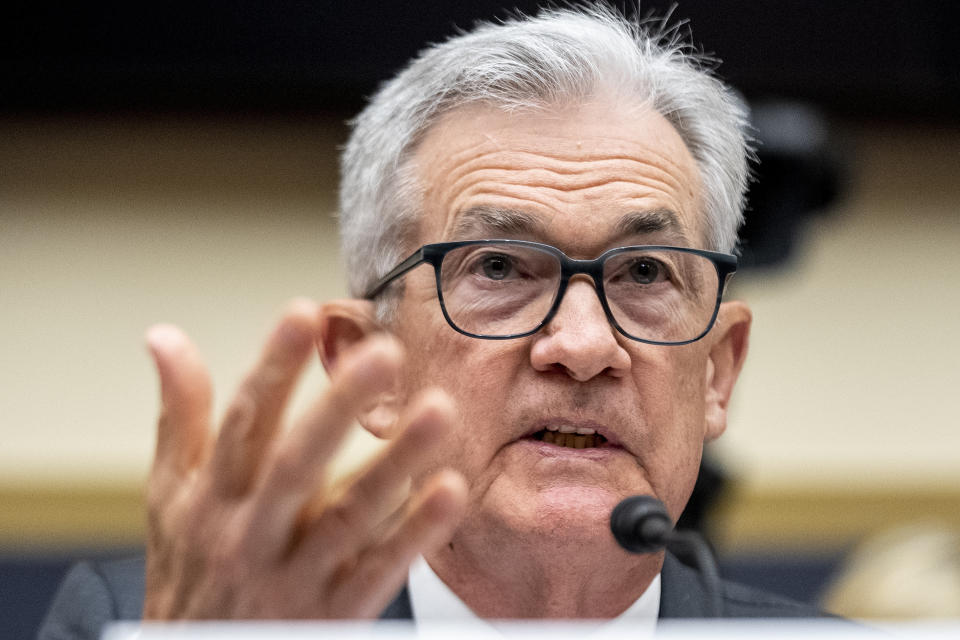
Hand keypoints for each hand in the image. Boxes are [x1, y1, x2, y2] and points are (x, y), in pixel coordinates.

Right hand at [142, 299, 467, 618]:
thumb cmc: (190, 571)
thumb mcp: (171, 496)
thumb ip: (178, 416)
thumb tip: (164, 337)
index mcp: (212, 497)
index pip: (243, 422)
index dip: (272, 367)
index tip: (303, 313)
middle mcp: (250, 533)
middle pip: (295, 464)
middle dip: (337, 407)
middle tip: (383, 353)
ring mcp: (294, 576)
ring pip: (348, 515)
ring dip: (395, 463)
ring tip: (437, 409)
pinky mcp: (333, 613)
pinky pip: (378, 570)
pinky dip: (414, 532)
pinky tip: (449, 489)